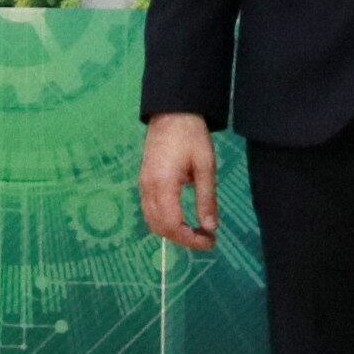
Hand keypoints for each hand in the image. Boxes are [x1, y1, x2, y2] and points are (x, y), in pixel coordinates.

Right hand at [139, 111, 219, 250]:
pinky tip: (182, 219)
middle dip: (182, 239)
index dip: (190, 239)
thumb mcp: (206, 166)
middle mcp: (148, 188)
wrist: (171, 112)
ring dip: (172, 232)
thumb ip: (207, 198)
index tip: (209, 241)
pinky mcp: (143, 181)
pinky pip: (149, 210)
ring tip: (195, 231)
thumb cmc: (191, 136)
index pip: (172, 225)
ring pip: (152, 221)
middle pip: (159, 227)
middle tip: (205, 238)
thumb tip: (210, 227)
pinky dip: (164, 221)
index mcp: (164, 185)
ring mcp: (143, 185)